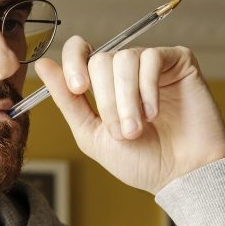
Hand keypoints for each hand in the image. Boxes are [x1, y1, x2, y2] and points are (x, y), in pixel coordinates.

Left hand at [34, 39, 224, 193]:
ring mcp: (152, 64)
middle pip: (100, 59)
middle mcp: (126, 70)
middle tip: (123, 132)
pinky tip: (155, 112)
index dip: (74, 62)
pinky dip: (148, 88)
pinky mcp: (178, 61)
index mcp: (103, 85)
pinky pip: (151, 58)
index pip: (80, 50)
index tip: (79, 89)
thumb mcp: (92, 134)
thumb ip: (67, 101)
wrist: (181, 175)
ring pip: (124, 58)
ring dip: (127, 99)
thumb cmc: (140, 161)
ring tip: (139, 127)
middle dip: (107, 100)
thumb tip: (43, 64)